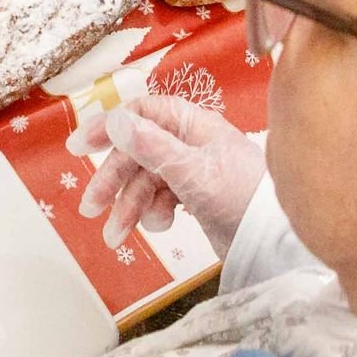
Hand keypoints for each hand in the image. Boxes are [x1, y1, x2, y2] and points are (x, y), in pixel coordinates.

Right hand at [75, 95, 263, 251]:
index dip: (109, 127)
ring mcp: (192, 170)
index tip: (80, 146)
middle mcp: (190, 143)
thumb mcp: (194, 172)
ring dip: (128, 207)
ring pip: (144, 181)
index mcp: (193, 125)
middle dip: (112, 182)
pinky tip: (161, 226)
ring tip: (117, 236)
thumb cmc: (245, 199)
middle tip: (91, 207)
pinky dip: (151, 213)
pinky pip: (159, 198)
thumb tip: (117, 120)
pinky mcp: (195, 195)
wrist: (276, 243)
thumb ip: (153, 147)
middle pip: (136, 153)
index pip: (141, 114)